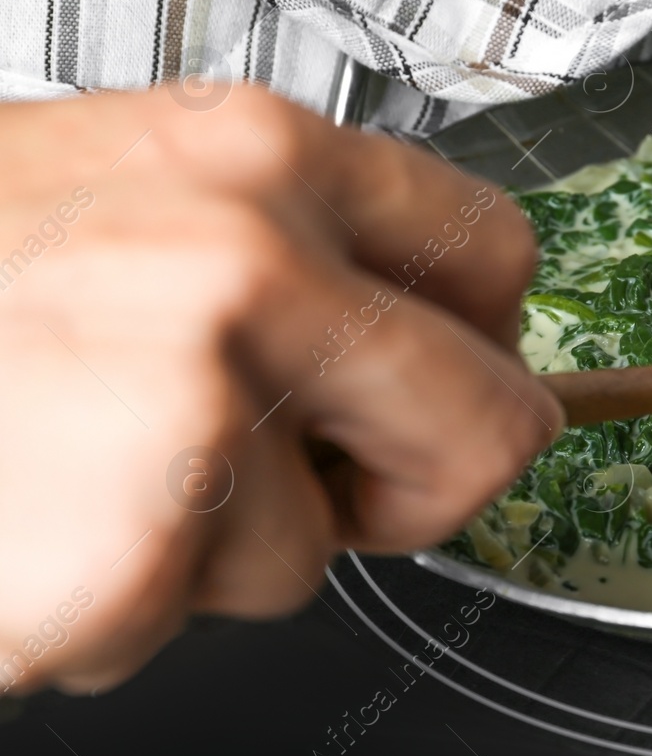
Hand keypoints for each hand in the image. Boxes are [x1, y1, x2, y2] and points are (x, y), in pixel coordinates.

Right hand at [0, 85, 561, 694]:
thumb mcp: (123, 212)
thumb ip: (286, 260)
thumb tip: (437, 341)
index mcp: (254, 151)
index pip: (496, 251)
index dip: (486, 345)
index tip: (451, 384)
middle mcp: (249, 242)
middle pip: (490, 415)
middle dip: (421, 483)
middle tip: (319, 492)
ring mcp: (201, 373)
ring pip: (341, 537)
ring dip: (231, 544)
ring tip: (94, 474)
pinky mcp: (146, 508)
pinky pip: (219, 604)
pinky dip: (139, 599)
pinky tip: (52, 526)